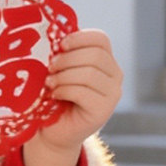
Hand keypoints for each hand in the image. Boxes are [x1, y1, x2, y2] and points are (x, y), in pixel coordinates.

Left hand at [20, 29, 121, 165]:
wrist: (54, 132)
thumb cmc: (55, 98)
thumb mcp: (62, 71)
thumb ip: (65, 54)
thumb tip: (54, 33)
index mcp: (106, 61)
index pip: (101, 39)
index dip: (79, 38)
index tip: (60, 44)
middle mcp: (115, 76)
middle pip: (95, 55)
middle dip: (68, 58)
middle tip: (50, 66)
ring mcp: (112, 95)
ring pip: (89, 73)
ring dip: (64, 76)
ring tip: (49, 82)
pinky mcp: (103, 111)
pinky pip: (83, 92)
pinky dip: (64, 90)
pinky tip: (55, 94)